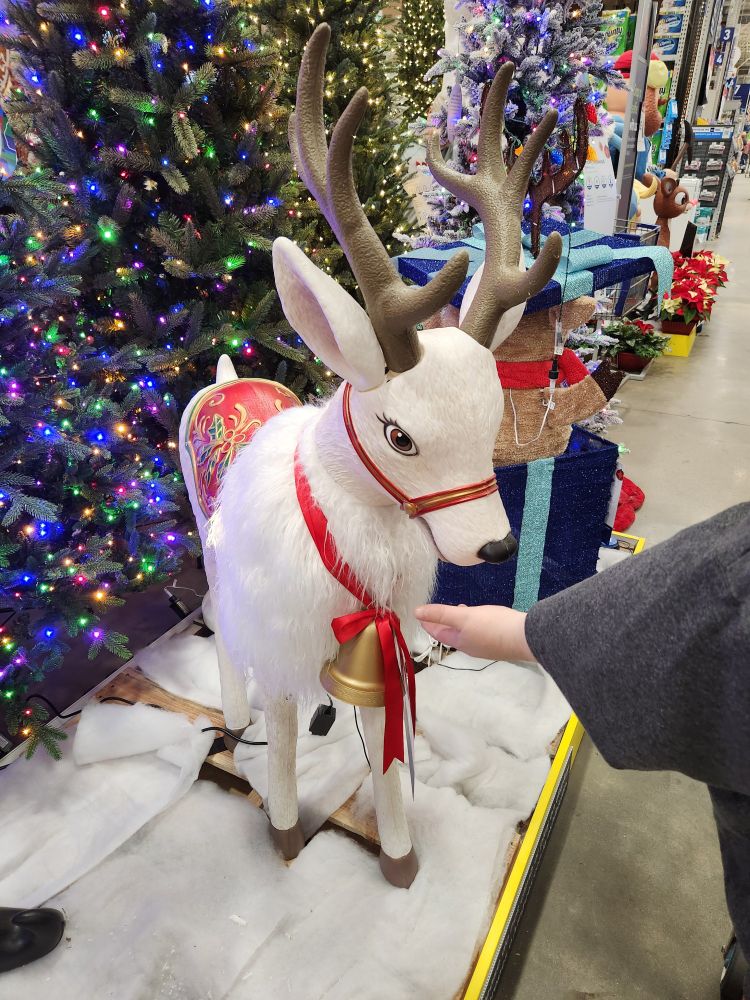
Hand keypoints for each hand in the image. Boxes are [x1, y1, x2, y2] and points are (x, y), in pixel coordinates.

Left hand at [414, 604, 533, 662]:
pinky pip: (480, 633)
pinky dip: (473, 624)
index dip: (428, 623)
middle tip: (436, 613)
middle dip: (442, 624)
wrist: (526, 637)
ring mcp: (486, 647)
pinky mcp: (498, 643)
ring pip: (466, 634)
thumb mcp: (463, 616)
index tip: (420, 615)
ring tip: (458, 609)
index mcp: (460, 642)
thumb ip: (441, 613)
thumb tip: (416, 613)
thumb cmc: (493, 625)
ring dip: (458, 623)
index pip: (438, 633)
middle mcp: (471, 647)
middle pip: (451, 635)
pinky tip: (481, 616)